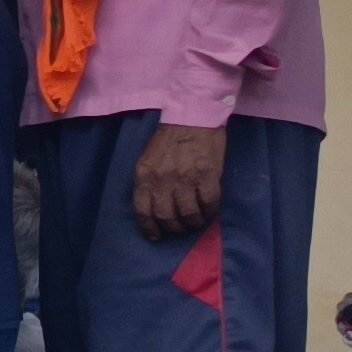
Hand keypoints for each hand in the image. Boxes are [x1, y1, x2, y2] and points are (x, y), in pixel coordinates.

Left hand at [131, 120, 227, 242]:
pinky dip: (209, 212)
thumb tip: (154, 207)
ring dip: (192, 223)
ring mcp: (186, 178)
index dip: (149, 228)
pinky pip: (209, 203)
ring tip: (195, 223)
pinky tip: (209, 213)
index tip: (156, 236)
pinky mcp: (208, 176)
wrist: (193, 116)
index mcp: (144, 175)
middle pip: (166, 216)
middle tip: (179, 229)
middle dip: (173, 228)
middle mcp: (162, 180)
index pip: (143, 210)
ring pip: (188, 213)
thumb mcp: (148, 159)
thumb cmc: (169, 138)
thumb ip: (149, 181)